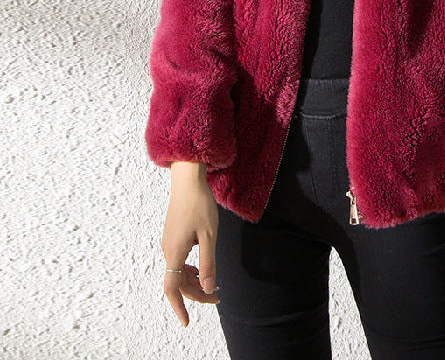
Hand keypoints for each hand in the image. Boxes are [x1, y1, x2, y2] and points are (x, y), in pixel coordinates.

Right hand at [160, 161, 220, 326]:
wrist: (187, 180)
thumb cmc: (200, 205)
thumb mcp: (209, 236)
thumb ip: (208, 263)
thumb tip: (208, 288)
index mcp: (175, 252)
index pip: (172, 288)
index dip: (179, 307)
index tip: (186, 322)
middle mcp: (168, 249)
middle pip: (178, 281)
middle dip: (196, 293)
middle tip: (218, 297)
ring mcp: (169, 242)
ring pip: (178, 270)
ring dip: (194, 280)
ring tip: (212, 283)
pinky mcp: (172, 235)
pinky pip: (178, 259)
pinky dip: (189, 268)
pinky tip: (202, 264)